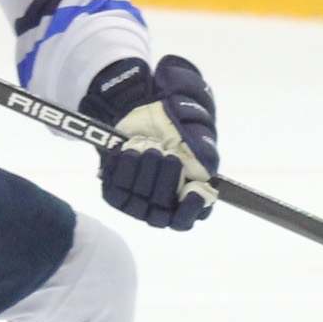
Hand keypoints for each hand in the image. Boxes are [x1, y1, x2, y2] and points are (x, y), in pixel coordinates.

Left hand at [81, 54, 218, 229]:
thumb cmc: (172, 115)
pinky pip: (117, 195)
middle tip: (166, 154)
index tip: (192, 189)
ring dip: (145, 175)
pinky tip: (128, 151)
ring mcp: (138, 200)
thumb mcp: (194, 122)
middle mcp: (163, 201)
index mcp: (188, 191)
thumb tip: (206, 165)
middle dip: (166, 182)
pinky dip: (123, 172)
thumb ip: (203, 144)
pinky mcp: (115, 193)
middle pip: (165, 213)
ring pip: (140, 207)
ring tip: (146, 146)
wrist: (136, 104)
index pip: (190, 217)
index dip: (192, 208)